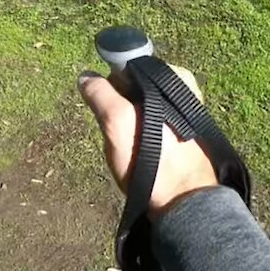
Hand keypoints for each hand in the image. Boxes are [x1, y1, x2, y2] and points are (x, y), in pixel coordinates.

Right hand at [78, 68, 217, 217]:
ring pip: (137, 107)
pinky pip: (148, 123)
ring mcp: (180, 111)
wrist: (183, 203)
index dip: (113, 87)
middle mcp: (181, 89)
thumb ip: (101, 95)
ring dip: (128, 124)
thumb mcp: (118, 123)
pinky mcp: (179, 131)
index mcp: (174, 76)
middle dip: (120, 106)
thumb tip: (86, 76)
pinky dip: (140, 134)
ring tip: (134, 148)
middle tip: (122, 133)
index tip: (111, 110)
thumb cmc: (153, 163)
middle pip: (131, 87)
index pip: (127, 67)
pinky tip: (143, 153)